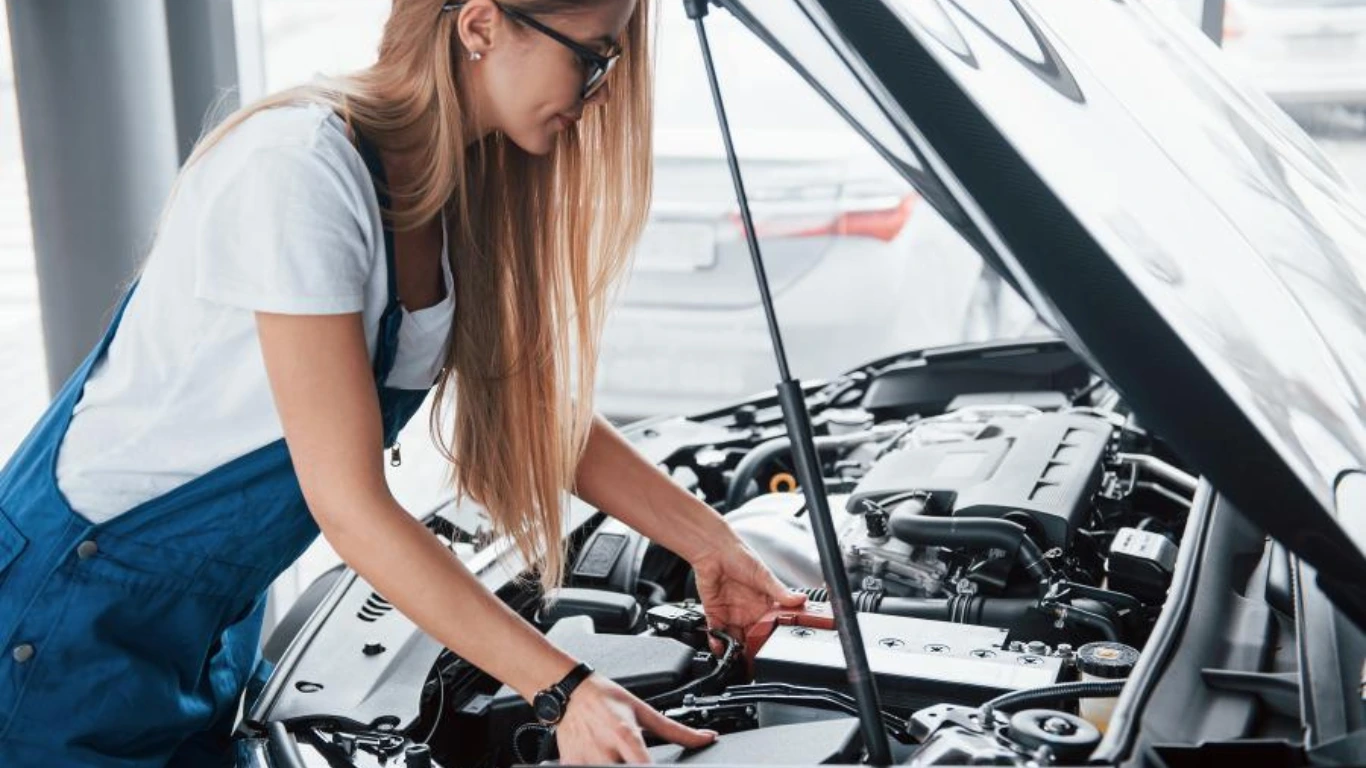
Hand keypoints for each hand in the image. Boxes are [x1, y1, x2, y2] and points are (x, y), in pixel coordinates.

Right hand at [556, 674, 716, 763]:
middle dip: (634, 766)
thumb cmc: (605, 698)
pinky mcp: (570, 765)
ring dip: (619, 766)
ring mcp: (585, 761)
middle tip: (634, 755)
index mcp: (626, 736)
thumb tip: (705, 738)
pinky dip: (599, 766)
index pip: (645, 767)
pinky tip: (601, 757)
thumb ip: (676, 730)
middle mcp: (605, 751)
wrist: (569, 691)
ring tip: (618, 755)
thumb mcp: (643, 711)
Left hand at [692, 540, 806, 652]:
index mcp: (763, 604)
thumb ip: (780, 592)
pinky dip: (716, 642)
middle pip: (751, 637)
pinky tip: (720, 647)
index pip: (769, 627)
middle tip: (751, 659)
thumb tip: (801, 600)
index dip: (769, 639)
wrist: (714, 549)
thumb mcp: (764, 576)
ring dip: (733, 649)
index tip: (770, 649)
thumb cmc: (740, 556)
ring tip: (735, 657)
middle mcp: (748, 611)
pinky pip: (715, 633)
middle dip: (751, 649)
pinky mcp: (714, 613)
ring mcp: (731, 613)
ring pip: (733, 638)